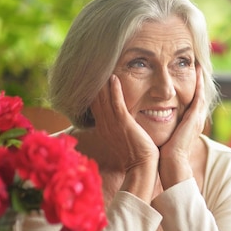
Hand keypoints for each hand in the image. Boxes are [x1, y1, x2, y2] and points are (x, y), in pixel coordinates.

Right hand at [90, 75, 158, 199]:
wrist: (142, 166)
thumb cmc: (136, 153)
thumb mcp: (123, 137)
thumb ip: (119, 126)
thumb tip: (119, 119)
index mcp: (104, 127)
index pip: (94, 103)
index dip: (92, 88)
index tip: (90, 73)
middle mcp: (105, 124)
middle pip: (94, 98)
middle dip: (92, 80)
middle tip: (89, 63)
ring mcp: (113, 124)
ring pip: (103, 99)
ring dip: (101, 81)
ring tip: (99, 64)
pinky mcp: (124, 124)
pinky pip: (117, 104)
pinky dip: (114, 90)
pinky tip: (113, 77)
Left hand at [158, 64, 206, 187]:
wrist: (172, 163)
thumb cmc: (164, 154)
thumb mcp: (164, 136)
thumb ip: (160, 126)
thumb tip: (148, 120)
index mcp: (187, 123)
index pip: (190, 102)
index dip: (189, 89)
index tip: (185, 76)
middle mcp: (195, 119)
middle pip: (199, 95)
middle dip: (198, 81)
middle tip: (195, 65)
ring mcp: (197, 118)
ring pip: (201, 93)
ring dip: (200, 79)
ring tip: (197, 64)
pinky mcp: (194, 117)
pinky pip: (199, 96)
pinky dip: (199, 84)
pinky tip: (196, 72)